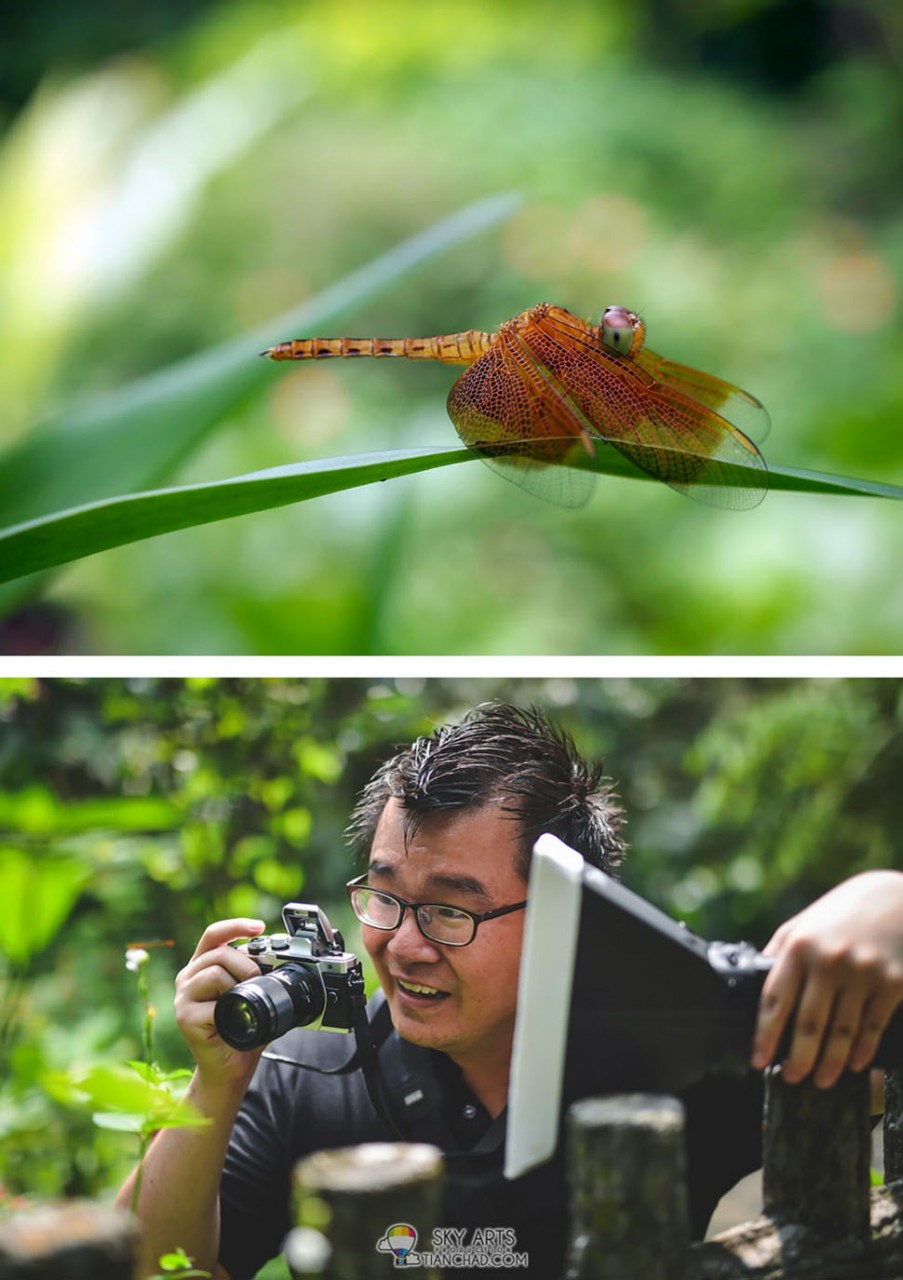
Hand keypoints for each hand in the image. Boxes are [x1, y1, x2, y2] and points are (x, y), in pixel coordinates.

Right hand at [174, 918, 266, 1087]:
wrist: (230, 1069)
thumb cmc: (241, 1030)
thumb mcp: (251, 994)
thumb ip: (255, 973)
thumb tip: (277, 955)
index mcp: (202, 966)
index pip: (214, 934)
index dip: (236, 926)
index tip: (259, 927)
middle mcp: (188, 978)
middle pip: (219, 952)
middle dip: (247, 963)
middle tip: (259, 980)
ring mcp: (183, 997)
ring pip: (214, 971)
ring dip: (239, 983)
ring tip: (245, 1002)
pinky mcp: (185, 1016)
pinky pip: (213, 1000)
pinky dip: (231, 1006)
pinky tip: (234, 1018)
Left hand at [752, 871, 902, 1087]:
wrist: (898, 897)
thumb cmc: (845, 911)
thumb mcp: (805, 922)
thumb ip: (781, 951)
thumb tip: (756, 979)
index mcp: (799, 946)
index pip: (775, 1000)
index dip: (765, 1035)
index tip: (759, 1059)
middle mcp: (829, 961)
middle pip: (808, 1025)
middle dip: (798, 1059)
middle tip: (791, 1078)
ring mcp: (863, 973)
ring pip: (842, 1033)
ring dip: (830, 1063)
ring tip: (821, 1080)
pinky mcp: (892, 983)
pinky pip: (872, 1027)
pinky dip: (861, 1051)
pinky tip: (853, 1064)